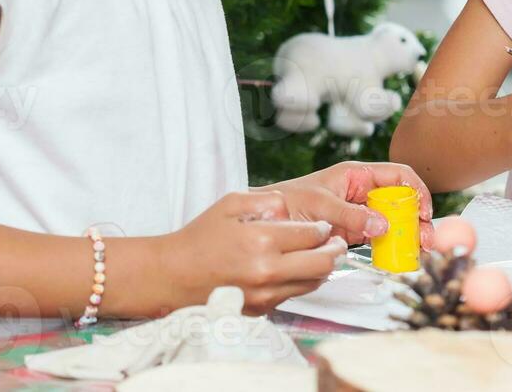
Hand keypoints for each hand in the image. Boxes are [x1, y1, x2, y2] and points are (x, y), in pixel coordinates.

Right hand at [164, 191, 346, 315]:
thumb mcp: (230, 203)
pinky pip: (294, 295)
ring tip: (320, 256)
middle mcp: (267, 270)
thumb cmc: (200, 237)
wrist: (174, 275)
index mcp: (261, 240)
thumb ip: (266, 200)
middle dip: (335, 251)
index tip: (324, 227)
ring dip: (323, 269)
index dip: (324, 230)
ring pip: (313, 283)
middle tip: (337, 243)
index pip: (312, 235)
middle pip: (323, 264)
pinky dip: (302, 282)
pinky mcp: (261, 309)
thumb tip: (292, 208)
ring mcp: (265, 294)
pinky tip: (296, 270)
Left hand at [261, 161, 435, 248]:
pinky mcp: (353, 233)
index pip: (398, 175)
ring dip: (407, 234)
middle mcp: (361, 192)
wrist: (265, 223)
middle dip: (416, 217)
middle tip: (425, 238)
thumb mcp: (320, 204)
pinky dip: (391, 246)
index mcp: (356, 174)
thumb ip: (350, 214)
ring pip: (393, 220)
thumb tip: (381, 224)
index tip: (423, 210)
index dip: (415, 190)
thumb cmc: (287, 202)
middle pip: (400, 200)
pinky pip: (379, 237)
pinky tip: (398, 256)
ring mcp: (358, 213)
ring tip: (417, 250)